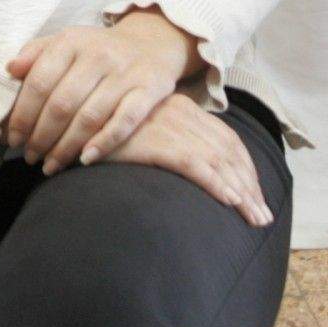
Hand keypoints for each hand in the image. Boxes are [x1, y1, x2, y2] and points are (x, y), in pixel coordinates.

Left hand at [5, 10, 197, 173]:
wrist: (152, 43)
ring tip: (51, 165)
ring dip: (66, 147)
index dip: (23, 114)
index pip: (39, 82)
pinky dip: (104, 143)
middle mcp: (99, 55)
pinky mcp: (150, 90)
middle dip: (41, 136)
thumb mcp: (66, 42)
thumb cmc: (97, 50)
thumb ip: (36, 53)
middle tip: (31, 156)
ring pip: (90, 117)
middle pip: (62, 104)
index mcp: (71, 41)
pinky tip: (86, 160)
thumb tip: (9, 69)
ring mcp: (125, 73)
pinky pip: (125, 122)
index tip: (13, 138)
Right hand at [97, 93, 273, 227]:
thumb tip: (185, 172)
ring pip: (217, 159)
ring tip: (254, 218)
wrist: (66, 121)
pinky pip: (192, 163)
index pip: (224, 139)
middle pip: (227, 150)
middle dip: (249, 185)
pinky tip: (228, 202)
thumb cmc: (98, 133)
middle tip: (262, 217)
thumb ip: (162, 145)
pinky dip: (214, 181)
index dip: (244, 169)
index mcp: (179, 108)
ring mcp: (166, 124)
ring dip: (240, 191)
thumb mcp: (137, 134)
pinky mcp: (152, 140)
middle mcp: (178, 112)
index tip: (254, 197)